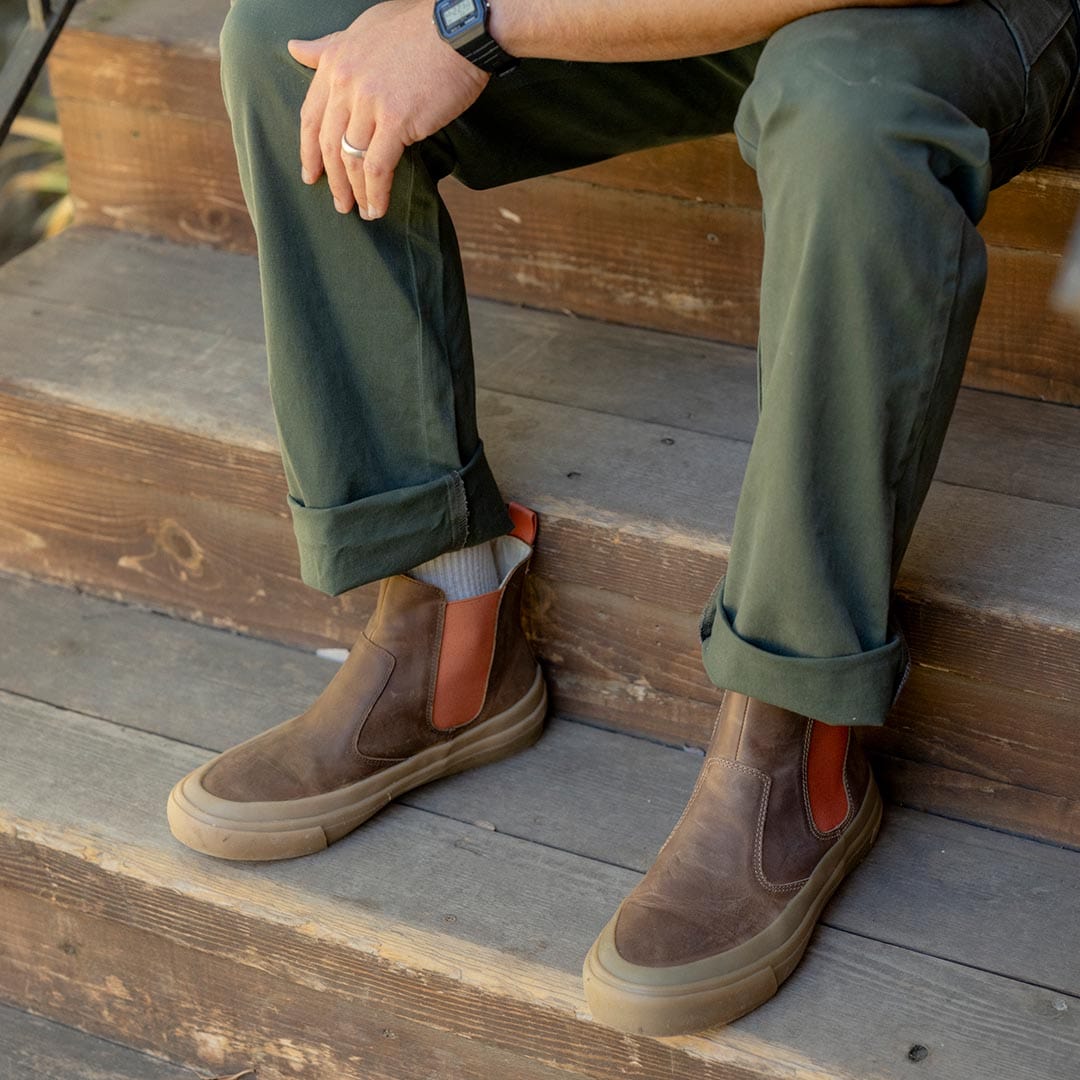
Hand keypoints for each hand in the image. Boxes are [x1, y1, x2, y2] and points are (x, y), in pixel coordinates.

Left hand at [287, 0, 489, 219]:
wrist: (458, 28)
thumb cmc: (419, 27)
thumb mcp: (364, 29)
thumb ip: (330, 47)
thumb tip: (295, 49)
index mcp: (335, 62)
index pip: (311, 115)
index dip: (308, 151)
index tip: (310, 175)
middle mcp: (346, 82)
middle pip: (327, 143)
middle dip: (331, 180)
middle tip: (339, 203)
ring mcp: (369, 102)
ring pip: (350, 159)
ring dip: (354, 192)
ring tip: (362, 212)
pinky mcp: (396, 120)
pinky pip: (377, 167)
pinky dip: (376, 192)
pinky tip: (378, 208)